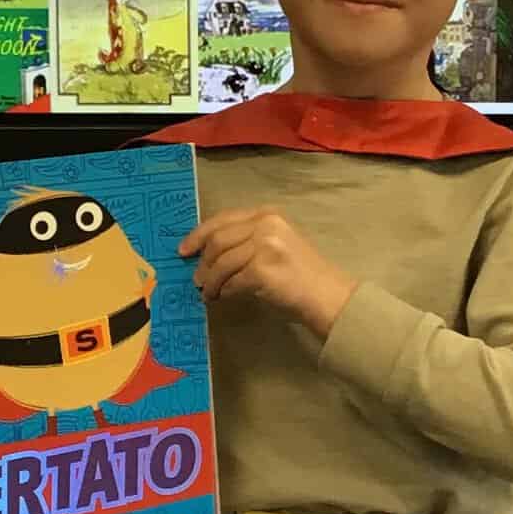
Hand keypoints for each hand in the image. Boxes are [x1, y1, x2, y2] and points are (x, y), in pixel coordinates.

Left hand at [180, 209, 353, 339]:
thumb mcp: (276, 244)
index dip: (199, 234)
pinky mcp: (262, 269)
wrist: (328, 295)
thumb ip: (246, 241)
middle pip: (217, 240)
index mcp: (267, 215)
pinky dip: (224, 292)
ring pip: (221, 263)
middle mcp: (266, 224)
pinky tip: (223, 298)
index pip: (223, 219)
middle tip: (197, 280)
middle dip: (203, 262)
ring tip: (209, 294)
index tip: (184, 250)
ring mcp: (264, 245)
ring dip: (211, 282)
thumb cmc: (302, 275)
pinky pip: (231, 281)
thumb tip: (208, 255)